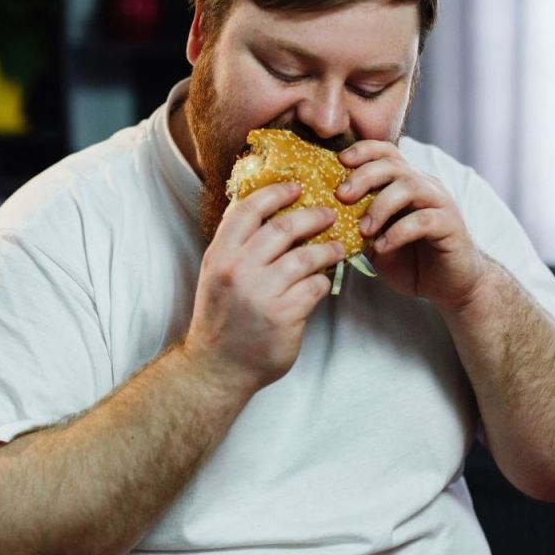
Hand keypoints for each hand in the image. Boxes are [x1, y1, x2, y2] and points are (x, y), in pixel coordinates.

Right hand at [183, 181, 343, 394]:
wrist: (217, 367)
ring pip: (305, 257)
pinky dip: (323, 280)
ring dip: (327, 248)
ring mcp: (262, 293)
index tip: (296, 187)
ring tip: (338, 247)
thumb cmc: (221, 318)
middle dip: (312, 216)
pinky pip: (314, 287)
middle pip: (284, 228)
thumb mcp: (217, 274)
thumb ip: (237, 245)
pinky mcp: (284, 315)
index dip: (276, 193)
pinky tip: (324, 280)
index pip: (249, 210)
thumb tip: (268, 211)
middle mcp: (238, 270)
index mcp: (220, 255)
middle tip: (329, 213)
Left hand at [336, 141, 487, 313]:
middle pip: (394, 165)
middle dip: (364, 176)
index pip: (387, 153)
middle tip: (342, 196)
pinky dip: (399, 232)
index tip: (340, 161)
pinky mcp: (450, 226)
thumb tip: (326, 217)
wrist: (449, 286)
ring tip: (363, 228)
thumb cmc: (411, 261)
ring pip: (410, 187)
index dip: (363, 151)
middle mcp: (425, 186)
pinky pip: (424, 220)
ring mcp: (440, 204)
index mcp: (406, 183)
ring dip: (381, 204)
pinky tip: (383, 246)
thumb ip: (359, 226)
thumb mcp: (376, 242)